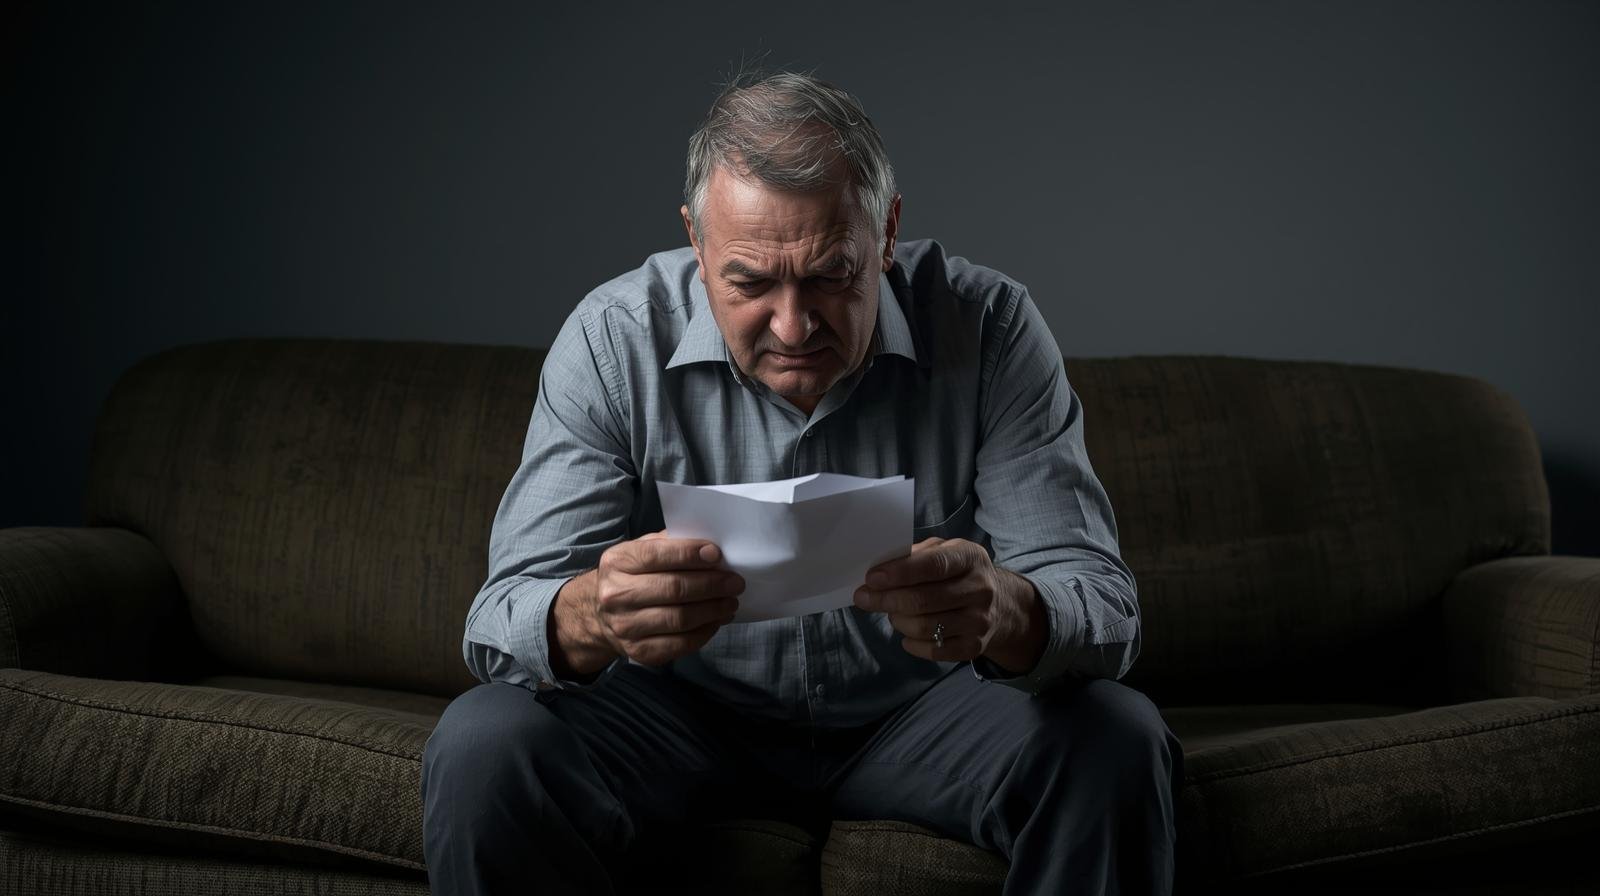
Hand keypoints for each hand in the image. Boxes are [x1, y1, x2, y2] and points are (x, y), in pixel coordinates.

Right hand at [591, 530, 744, 666]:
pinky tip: (716, 621)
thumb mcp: (639, 550)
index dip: (690, 554)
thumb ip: (669, 544)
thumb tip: (709, 547)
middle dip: (711, 584)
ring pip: (680, 619)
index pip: (657, 555)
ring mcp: (626, 626)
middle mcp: (616, 595)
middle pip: (673, 589)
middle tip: (735, 582)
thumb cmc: (631, 576)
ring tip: (730, 602)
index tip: (717, 554)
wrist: (600, 615)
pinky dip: (705, 632)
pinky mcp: (639, 651)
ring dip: (713, 610)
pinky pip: (680, 644)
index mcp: (617, 562)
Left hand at [853, 537, 1040, 669]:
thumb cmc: (960, 573)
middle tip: (864, 598)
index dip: (900, 573)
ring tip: (891, 613)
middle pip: (924, 600)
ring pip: (925, 627)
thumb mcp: (946, 551)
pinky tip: (905, 634)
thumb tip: (880, 568)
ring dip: (897, 620)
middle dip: (886, 599)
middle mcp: (980, 589)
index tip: (872, 578)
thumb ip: (916, 555)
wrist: (1001, 605)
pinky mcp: (974, 647)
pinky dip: (912, 644)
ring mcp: (979, 621)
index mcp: (971, 558)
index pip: (934, 565)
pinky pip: (934, 651)